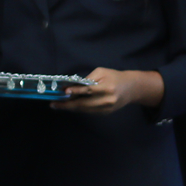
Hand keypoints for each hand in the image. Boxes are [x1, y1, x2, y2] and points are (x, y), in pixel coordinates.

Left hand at [50, 67, 164, 114]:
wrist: (131, 88)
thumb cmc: (114, 77)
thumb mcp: (102, 72)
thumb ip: (88, 79)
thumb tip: (72, 86)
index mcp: (107, 88)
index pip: (89, 90)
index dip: (76, 92)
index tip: (64, 92)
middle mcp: (107, 100)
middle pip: (84, 104)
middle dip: (67, 104)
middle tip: (54, 104)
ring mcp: (106, 109)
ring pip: (85, 110)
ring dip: (70, 108)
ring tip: (58, 105)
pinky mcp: (105, 113)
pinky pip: (88, 112)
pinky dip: (78, 109)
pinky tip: (69, 106)